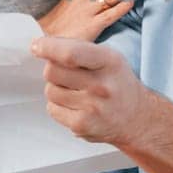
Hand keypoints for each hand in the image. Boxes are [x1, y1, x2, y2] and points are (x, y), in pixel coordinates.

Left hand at [32, 35, 149, 146]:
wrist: (136, 118)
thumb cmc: (117, 83)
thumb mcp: (108, 58)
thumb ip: (78, 49)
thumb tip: (42, 46)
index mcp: (108, 62)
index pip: (70, 54)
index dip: (48, 48)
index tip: (36, 46)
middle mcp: (101, 86)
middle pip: (52, 72)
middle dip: (52, 69)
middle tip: (66, 73)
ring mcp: (91, 108)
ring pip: (49, 91)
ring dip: (56, 89)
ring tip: (75, 91)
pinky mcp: (81, 126)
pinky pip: (52, 109)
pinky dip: (58, 106)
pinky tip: (76, 105)